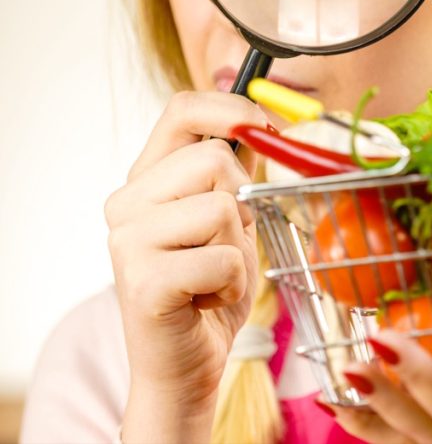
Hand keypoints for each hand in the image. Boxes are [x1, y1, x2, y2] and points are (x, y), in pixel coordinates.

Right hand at [104, 92, 268, 440]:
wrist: (186, 363)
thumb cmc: (210, 288)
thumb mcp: (229, 220)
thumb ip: (234, 174)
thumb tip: (266, 125)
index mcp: (147, 179)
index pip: (182, 109)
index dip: (232, 107)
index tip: (265, 127)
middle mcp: (127, 203)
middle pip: (215, 157)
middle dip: (243, 202)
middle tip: (226, 244)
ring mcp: (128, 242)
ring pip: (222, 207)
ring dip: (239, 248)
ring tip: (215, 275)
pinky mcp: (143, 282)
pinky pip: (223, 258)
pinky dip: (233, 283)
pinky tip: (208, 299)